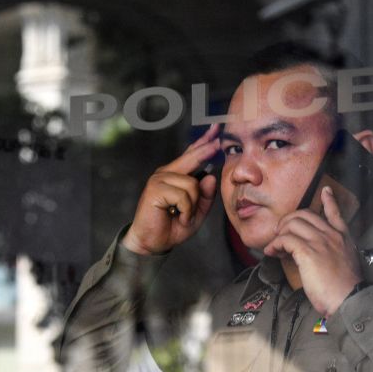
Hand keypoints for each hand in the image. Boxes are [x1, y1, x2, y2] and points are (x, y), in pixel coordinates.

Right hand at [122, 124, 220, 254]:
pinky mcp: (155, 189)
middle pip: (192, 158)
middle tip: (220, 142)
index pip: (191, 154)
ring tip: (183, 216)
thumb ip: (205, 196)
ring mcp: (159, 179)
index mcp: (176, 175)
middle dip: (206, 150)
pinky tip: (178, 217)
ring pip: (192, 184)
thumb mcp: (196, 212)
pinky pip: (184, 195)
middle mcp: (166, 173)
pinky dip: (186, 210)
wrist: (153, 243)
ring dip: (193, 205)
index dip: (203, 142)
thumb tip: (210, 176)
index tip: (216, 129)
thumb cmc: (173, 226)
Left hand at [263, 186, 362, 316]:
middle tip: (280, 233)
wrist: (350, 299)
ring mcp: (320, 242)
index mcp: (343, 238)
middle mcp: (332, 236)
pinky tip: (272, 252)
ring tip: (274, 246)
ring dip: (279, 233)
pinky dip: (275, 244)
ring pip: (292, 224)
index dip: (329, 201)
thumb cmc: (346, 289)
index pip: (336, 214)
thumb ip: (335, 255)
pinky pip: (285, 239)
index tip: (325, 191)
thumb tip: (318, 256)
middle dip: (288, 221)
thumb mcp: (347, 266)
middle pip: (304, 215)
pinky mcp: (308, 252)